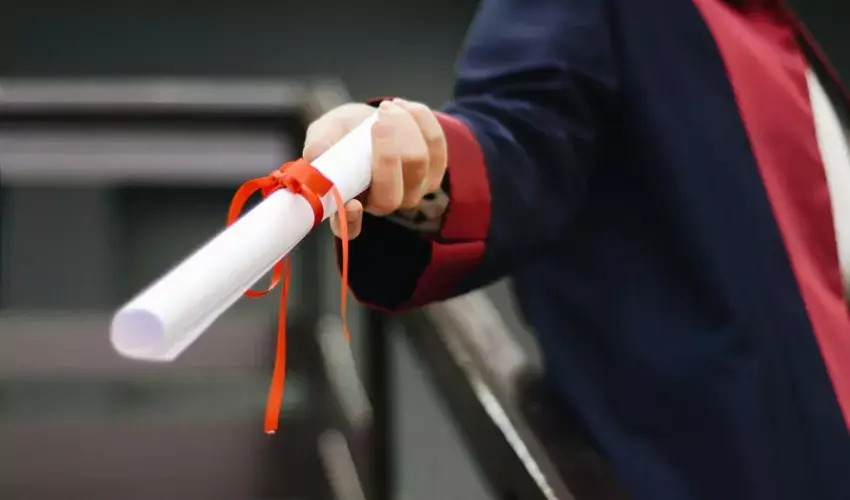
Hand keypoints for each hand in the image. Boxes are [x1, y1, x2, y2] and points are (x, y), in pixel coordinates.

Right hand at [303, 99, 447, 239]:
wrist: (370, 119)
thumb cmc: (343, 132)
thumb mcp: (325, 133)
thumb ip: (320, 144)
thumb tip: (315, 155)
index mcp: (349, 203)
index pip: (349, 227)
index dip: (352, 220)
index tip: (352, 204)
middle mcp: (383, 204)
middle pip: (391, 194)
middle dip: (387, 154)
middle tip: (376, 121)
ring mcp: (412, 190)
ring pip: (418, 162)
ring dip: (404, 127)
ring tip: (385, 108)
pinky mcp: (434, 170)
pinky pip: (436, 145)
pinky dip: (421, 120)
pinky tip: (403, 107)